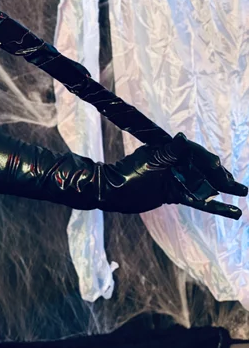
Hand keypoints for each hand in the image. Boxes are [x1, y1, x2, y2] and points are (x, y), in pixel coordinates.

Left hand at [105, 133, 246, 218]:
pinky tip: (231, 210)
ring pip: (202, 183)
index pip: (193, 152)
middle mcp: (173, 163)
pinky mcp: (174, 193)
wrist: (111, 193)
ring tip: (241, 192)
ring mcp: (174, 178)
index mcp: (166, 150)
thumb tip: (183, 138)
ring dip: (221, 188)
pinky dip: (213, 205)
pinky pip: (196, 198)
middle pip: (201, 167)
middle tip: (234, 184)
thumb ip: (170, 153)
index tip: (218, 170)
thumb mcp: (150, 163)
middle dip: (219, 175)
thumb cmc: (127, 175)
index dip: (207, 161)